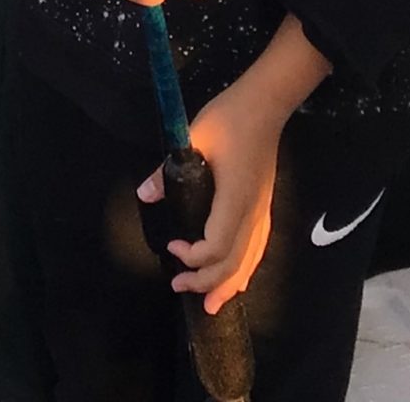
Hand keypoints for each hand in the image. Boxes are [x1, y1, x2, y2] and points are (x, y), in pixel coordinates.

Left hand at [140, 77, 287, 310]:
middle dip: (206, 281)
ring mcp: (262, 212)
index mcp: (235, 198)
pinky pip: (258, 249)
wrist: (264, 105)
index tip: (172, 246)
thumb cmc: (228, 118)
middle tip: (178, 285)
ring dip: (229, 285)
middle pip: (234, 262)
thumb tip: (144, 193)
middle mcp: (253, 212)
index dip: (194, 257)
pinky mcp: (265, 208)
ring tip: (210, 305)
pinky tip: (237, 280)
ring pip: (250, 261)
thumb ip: (167, 170)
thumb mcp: (192, 138)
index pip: (217, 246)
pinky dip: (245, 270)